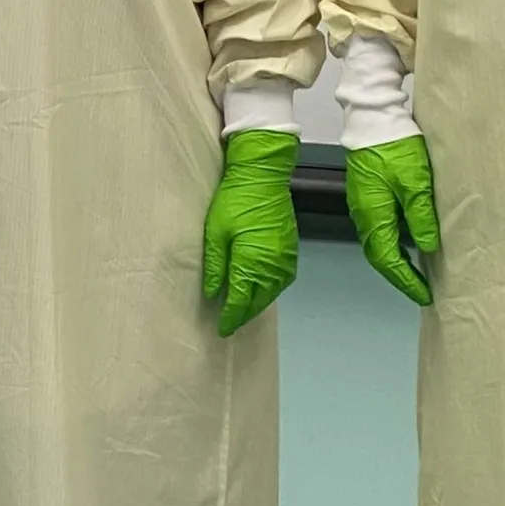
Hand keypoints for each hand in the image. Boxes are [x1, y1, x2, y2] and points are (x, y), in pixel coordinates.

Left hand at [202, 129, 300, 336]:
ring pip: (272, 294)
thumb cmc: (234, 201)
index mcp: (253, 264)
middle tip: (229, 324)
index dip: (230, 318)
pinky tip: (258, 289)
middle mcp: (273, 267)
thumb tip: (213, 294)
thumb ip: (215, 266)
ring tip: (242, 310)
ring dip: (257, 304)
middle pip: (258, 302)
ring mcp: (286, 260)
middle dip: (244, 315)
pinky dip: (268, 290)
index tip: (221, 330)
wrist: (263, 176)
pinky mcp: (292, 251)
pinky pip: (281, 281)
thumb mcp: (216, 232)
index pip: (241, 302)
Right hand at [346, 135, 439, 306]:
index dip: (407, 281)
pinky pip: (380, 228)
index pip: (389, 260)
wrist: (373, 117)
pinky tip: (408, 240)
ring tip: (418, 271)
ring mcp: (363, 204)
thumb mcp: (416, 183)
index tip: (425, 295)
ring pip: (379, 242)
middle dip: (401, 275)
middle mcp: (364, 215)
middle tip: (422, 289)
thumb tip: (426, 248)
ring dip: (397, 260)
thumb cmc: (397, 149)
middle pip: (380, 255)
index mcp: (374, 216)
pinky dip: (394, 242)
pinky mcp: (367, 193)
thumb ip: (421, 217)